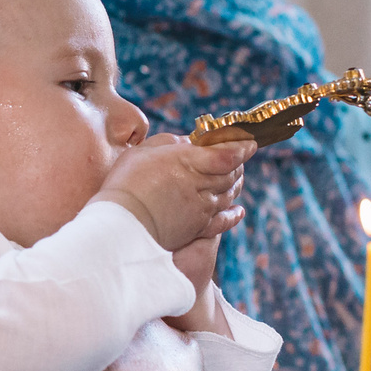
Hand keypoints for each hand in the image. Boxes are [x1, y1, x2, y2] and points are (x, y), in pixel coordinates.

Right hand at [96, 134, 249, 251]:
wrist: (120, 225)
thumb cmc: (125, 184)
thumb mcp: (143, 151)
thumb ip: (169, 144)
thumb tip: (189, 143)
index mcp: (187, 162)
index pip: (225, 154)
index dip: (240, 147)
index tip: (250, 142)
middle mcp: (199, 185)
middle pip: (230, 173)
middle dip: (239, 163)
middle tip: (241, 156)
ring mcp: (200, 208)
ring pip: (228, 194)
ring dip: (236, 184)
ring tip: (238, 176)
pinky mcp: (197, 228)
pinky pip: (223, 220)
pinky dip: (233, 214)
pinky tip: (239, 210)